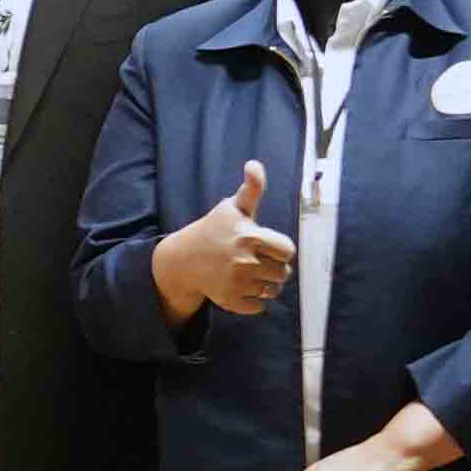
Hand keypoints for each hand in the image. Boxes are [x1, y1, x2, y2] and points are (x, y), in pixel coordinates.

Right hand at [152, 151, 290, 321]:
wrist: (183, 259)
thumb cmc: (214, 230)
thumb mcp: (232, 207)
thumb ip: (251, 188)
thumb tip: (254, 164)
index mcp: (250, 236)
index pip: (288, 251)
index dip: (280, 249)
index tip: (267, 246)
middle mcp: (245, 261)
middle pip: (283, 273)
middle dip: (274, 267)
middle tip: (257, 260)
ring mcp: (237, 283)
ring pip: (273, 291)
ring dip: (266, 284)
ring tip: (250, 273)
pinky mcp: (231, 301)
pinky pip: (259, 306)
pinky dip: (254, 300)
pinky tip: (242, 287)